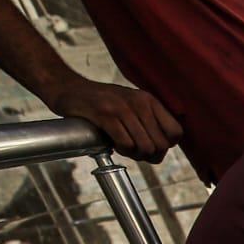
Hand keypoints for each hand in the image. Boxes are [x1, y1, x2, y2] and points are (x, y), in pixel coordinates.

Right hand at [45, 76, 181, 161]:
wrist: (67, 88)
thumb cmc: (101, 104)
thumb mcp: (131, 106)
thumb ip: (148, 122)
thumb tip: (161, 151)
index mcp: (150, 101)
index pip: (176, 133)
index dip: (164, 147)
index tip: (148, 146)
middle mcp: (140, 102)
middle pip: (161, 145)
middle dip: (148, 155)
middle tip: (132, 150)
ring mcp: (123, 107)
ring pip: (145, 147)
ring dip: (134, 154)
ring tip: (122, 146)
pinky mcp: (104, 114)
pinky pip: (125, 144)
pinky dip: (121, 150)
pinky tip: (113, 144)